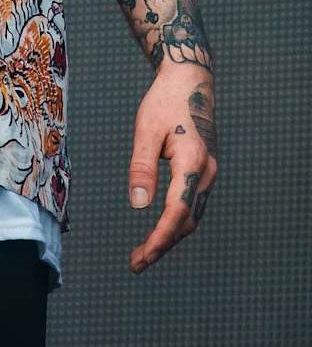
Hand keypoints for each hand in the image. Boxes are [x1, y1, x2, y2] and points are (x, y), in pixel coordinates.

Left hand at [127, 60, 216, 274]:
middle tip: (136, 263)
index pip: (177, 211)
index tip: (144, 256)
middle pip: (186, 221)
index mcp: (193, 163)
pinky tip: (159, 230)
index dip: (160, 237)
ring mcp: (209, 174)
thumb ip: (142, 167)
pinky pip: (192, 205)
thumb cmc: (164, 102)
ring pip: (191, 216)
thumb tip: (139, 205)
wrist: (190, 83)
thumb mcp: (145, 130)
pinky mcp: (205, 173)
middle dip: (162, 245)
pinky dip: (176, 222)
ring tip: (143, 253)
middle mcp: (207, 173)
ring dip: (169, 237)